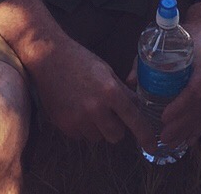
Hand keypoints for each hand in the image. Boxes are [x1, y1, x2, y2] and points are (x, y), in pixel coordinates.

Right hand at [26, 34, 148, 147]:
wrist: (47, 56)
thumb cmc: (79, 59)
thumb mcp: (106, 71)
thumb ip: (123, 91)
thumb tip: (138, 107)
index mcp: (110, 91)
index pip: (135, 120)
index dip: (146, 136)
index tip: (153, 146)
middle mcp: (96, 108)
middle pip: (117, 136)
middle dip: (115, 127)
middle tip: (106, 111)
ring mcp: (79, 118)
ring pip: (98, 137)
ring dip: (96, 127)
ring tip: (85, 105)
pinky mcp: (65, 125)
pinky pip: (81, 136)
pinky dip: (81, 126)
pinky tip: (73, 107)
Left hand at [137, 26, 200, 152]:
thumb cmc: (186, 35)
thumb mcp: (167, 41)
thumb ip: (148, 59)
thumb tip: (131, 81)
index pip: (194, 91)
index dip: (179, 107)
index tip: (164, 117)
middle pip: (200, 108)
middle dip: (181, 125)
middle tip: (164, 136)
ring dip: (188, 130)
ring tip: (171, 142)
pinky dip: (199, 128)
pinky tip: (189, 139)